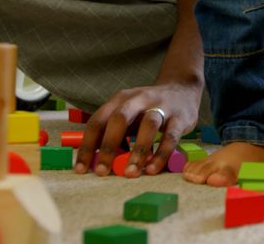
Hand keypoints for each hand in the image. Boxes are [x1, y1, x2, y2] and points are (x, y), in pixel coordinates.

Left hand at [73, 81, 201, 177]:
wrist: (182, 90)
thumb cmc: (148, 109)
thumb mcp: (128, 114)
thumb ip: (114, 134)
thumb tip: (96, 161)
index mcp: (120, 99)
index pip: (98, 121)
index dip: (87, 145)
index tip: (81, 169)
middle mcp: (139, 99)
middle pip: (120, 119)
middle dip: (108, 146)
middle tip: (102, 171)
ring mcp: (161, 106)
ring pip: (148, 125)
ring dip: (138, 150)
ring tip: (130, 173)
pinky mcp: (180, 118)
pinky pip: (170, 137)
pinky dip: (161, 154)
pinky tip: (152, 169)